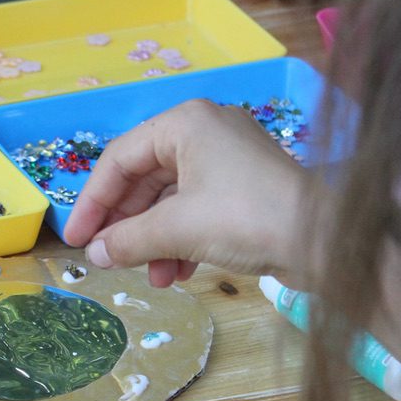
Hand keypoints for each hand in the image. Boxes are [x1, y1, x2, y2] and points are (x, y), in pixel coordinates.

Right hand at [63, 99, 319, 288]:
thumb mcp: (177, 229)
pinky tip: (179, 274)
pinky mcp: (245, 188)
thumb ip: (128, 240)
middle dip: (127, 226)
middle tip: (109, 261)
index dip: (93, 202)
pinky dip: (182, 240)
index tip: (76, 240)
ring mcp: (229, 159)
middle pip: (145, 179)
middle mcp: (206, 131)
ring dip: (155, 241)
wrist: (324, 240)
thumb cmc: (245, 217)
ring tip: (153, 278)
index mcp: (185, 122)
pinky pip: (197, 210)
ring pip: (171, 199)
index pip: (119, 159)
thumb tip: (96, 256)